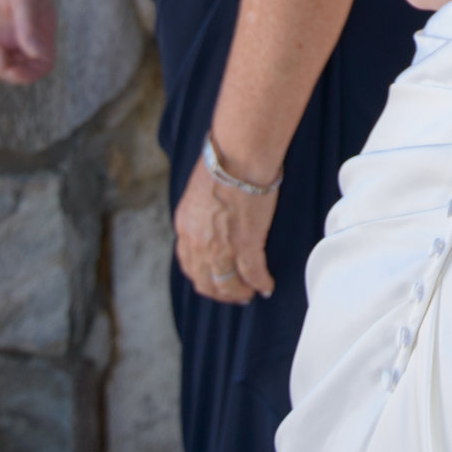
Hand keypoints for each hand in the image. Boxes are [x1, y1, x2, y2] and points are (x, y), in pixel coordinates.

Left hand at [174, 146, 277, 303]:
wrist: (238, 158)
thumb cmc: (223, 164)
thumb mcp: (198, 192)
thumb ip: (201, 213)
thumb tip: (213, 219)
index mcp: (185, 227)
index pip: (189, 264)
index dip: (202, 277)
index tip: (213, 280)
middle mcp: (198, 242)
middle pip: (206, 281)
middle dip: (220, 292)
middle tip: (233, 293)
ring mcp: (221, 247)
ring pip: (228, 284)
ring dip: (239, 293)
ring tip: (249, 294)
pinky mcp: (246, 245)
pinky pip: (253, 274)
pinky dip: (261, 284)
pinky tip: (267, 286)